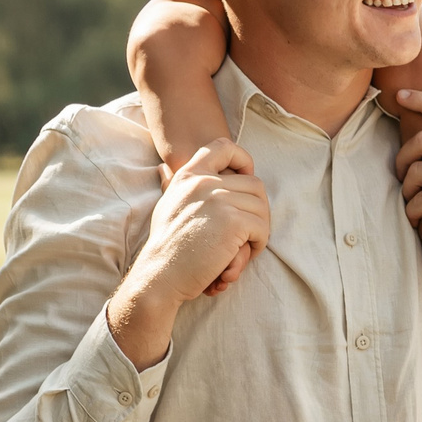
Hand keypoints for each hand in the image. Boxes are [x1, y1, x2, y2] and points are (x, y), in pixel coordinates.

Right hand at [105, 140, 269, 367]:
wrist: (160, 275)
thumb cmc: (164, 246)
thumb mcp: (165, 206)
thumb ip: (171, 185)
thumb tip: (162, 168)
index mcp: (189, 175)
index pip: (223, 147)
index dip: (243, 159)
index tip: (245, 179)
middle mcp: (205, 182)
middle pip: (254, 184)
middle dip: (258, 209)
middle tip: (249, 232)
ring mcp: (220, 199)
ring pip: (261, 208)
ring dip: (259, 230)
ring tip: (244, 248)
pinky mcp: (233, 222)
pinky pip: (262, 228)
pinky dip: (258, 244)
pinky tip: (242, 257)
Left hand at [392, 90, 421, 281]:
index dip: (421, 99)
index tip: (400, 96)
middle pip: (421, 140)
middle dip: (402, 157)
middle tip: (400, 173)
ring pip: (416, 171)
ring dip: (407, 189)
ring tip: (412, 201)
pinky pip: (418, 200)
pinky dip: (413, 211)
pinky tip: (418, 219)